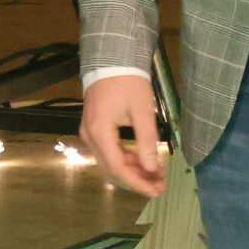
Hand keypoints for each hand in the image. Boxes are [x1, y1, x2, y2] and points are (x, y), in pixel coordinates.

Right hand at [79, 73, 167, 196]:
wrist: (112, 59)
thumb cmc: (128, 82)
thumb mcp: (143, 111)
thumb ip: (147, 141)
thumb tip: (152, 169)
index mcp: (99, 132)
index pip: (118, 168)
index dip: (138, 182)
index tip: (157, 189)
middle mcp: (89, 136)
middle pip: (111, 169)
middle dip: (136, 179)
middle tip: (160, 184)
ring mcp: (89, 132)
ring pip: (109, 163)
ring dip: (131, 171)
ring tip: (155, 174)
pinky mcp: (93, 128)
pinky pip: (107, 152)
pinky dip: (125, 159)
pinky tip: (142, 160)